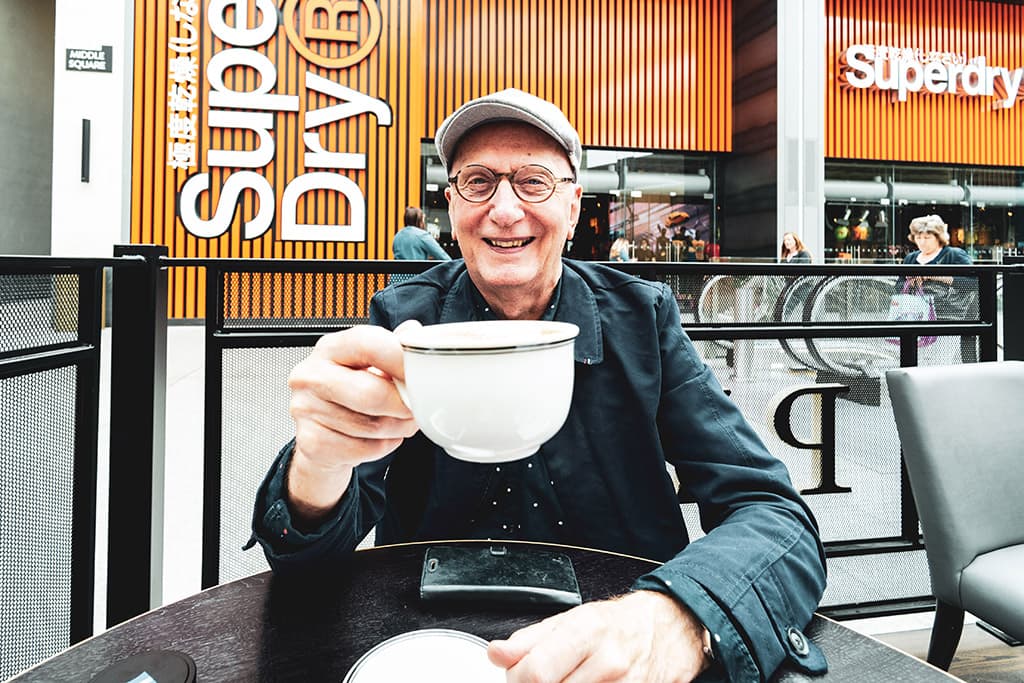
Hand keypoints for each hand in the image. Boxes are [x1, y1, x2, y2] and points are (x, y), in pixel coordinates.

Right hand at [285, 325, 417, 522]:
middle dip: (403, 405)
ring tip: (397, 422)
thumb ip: (391, 349)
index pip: (368, 344)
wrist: (318, 434)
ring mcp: (306, 410)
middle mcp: (311, 375)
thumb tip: (414, 333)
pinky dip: (382, 447)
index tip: (422, 373)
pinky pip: (364, 449)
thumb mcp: (367, 364)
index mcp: (329, 348)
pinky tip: (377, 438)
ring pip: (373, 426)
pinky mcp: (310, 442)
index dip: (401, 360)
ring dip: (397, 428)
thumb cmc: (347, 394)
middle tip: (415, 407)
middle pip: (372, 394)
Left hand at [488, 590, 710, 681]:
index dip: (517, 681)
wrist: (671, 627)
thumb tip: (496, 653)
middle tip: (541, 681)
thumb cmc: (618, 624)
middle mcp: (608, 662)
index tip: (517, 678)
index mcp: (585, 632)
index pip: (536, 672)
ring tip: (567, 681)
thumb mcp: (571, 619)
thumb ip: (529, 640)